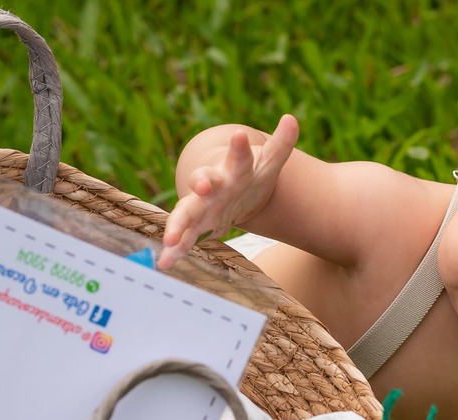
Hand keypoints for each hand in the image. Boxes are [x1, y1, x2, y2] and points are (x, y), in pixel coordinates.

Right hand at [158, 114, 298, 268]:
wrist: (233, 188)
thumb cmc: (251, 174)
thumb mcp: (270, 162)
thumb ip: (281, 143)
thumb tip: (292, 119)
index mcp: (235, 169)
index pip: (239, 157)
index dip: (240, 147)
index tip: (241, 135)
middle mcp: (214, 185)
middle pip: (204, 180)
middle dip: (201, 181)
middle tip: (200, 183)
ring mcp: (202, 205)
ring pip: (186, 213)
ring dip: (177, 226)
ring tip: (169, 240)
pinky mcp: (197, 225)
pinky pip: (185, 238)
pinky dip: (175, 251)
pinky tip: (165, 263)